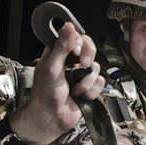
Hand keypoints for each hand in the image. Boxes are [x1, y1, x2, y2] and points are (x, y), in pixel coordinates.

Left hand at [11, 22, 103, 144]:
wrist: (52, 118)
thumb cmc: (45, 94)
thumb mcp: (51, 67)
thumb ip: (61, 46)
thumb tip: (68, 26)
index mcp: (58, 52)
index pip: (76, 37)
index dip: (79, 42)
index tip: (75, 51)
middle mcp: (71, 61)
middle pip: (90, 49)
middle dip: (87, 59)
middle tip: (82, 66)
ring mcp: (81, 74)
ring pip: (96, 68)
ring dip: (86, 81)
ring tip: (74, 90)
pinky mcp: (90, 87)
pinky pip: (100, 82)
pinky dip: (90, 91)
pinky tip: (80, 96)